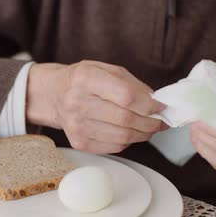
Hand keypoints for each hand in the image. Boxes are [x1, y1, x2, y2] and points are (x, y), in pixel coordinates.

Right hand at [26, 61, 167, 153]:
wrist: (53, 95)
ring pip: (122, 137)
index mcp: (86, 78)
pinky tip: (129, 132)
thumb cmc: (83, 80)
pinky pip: (113, 147)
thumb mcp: (105, 69)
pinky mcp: (78, 142)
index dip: (149, 104)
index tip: (161, 106)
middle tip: (160, 121)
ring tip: (149, 128)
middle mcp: (77, 102)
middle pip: (126, 119)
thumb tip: (156, 103)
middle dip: (150, 122)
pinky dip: (127, 142)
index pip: (126, 96)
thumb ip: (132, 84)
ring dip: (142, 134)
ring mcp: (76, 125)